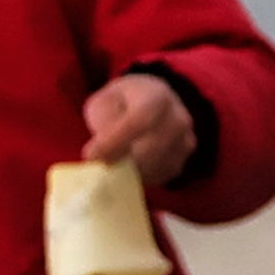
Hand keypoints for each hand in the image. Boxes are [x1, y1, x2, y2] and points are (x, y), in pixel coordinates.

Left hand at [81, 69, 194, 185]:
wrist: (153, 105)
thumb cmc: (123, 103)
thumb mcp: (105, 100)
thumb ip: (103, 118)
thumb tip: (102, 145)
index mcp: (158, 96)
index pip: (140, 120)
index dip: (115, 141)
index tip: (90, 155)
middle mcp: (178, 119)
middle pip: (148, 150)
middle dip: (119, 162)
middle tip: (95, 166)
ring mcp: (184, 143)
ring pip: (151, 169)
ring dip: (126, 171)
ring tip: (111, 161)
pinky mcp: (180, 164)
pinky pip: (155, 178)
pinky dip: (137, 177)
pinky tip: (127, 164)